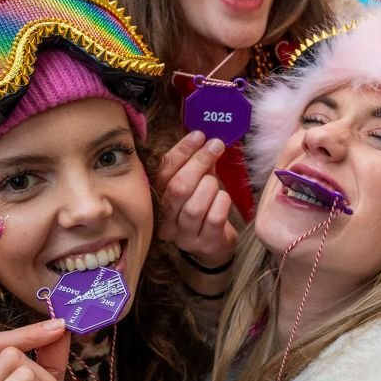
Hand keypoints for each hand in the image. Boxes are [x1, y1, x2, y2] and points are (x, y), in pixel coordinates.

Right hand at [156, 131, 237, 268]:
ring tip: (216, 181)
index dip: (181, 151)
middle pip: (178, 188)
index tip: (199, 135)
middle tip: (215, 146)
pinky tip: (223, 197)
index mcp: (157, 201)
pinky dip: (221, 202)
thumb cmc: (203, 207)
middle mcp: (165, 222)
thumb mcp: (196, 184)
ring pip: (194, 205)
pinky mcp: (205, 244)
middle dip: (198, 163)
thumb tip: (205, 138)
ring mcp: (185, 236)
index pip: (163, 173)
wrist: (213, 246)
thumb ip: (196, 165)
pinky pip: (214, 218)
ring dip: (210, 185)